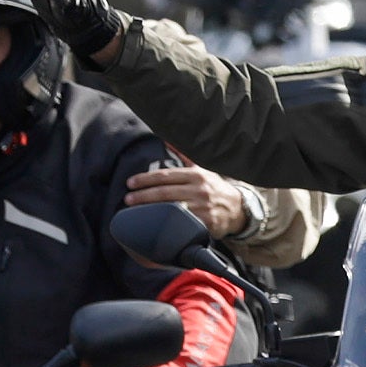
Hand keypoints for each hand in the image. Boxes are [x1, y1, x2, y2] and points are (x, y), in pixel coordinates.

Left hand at [124, 160, 252, 239]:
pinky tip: (154, 227)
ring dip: (152, 211)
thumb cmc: (214, 188)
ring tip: (134, 213)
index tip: (130, 183)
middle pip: (166, 192)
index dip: (146, 179)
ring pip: (172, 208)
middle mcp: (199, 189)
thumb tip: (167, 140)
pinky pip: (183, 224)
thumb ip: (184, 156)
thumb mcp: (202, 170)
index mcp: (196, 175)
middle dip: (144, 195)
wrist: (237, 209)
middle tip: (128, 198)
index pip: (166, 175)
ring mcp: (202, 207)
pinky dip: (168, 225)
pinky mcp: (206, 223)